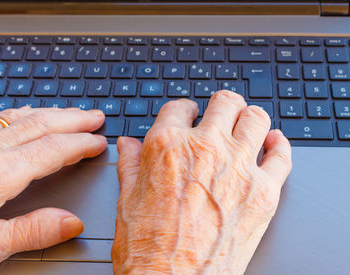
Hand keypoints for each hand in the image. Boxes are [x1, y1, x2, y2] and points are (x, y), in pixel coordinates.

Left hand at [0, 107, 106, 273]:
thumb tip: (71, 222)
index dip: (80, 144)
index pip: (52, 150)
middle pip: (40, 124)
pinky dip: (22, 113)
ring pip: (20, 117)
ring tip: (71, 113)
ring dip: (51, 112)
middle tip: (95, 116)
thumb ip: (31, 232)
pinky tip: (27, 115)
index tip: (99, 142)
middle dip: (73, 119)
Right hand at [113, 90, 291, 273]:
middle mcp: (205, 148)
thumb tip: (127, 145)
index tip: (185, 116)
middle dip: (220, 107)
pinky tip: (273, 142)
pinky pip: (282, 156)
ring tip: (244, 124)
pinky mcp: (264, 193)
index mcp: (167, 146)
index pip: (179, 107)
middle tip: (219, 114)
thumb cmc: (147, 249)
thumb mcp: (127, 199)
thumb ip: (130, 164)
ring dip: (249, 118)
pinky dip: (279, 145)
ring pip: (256, 119)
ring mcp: (239, 168)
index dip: (182, 110)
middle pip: (224, 103)